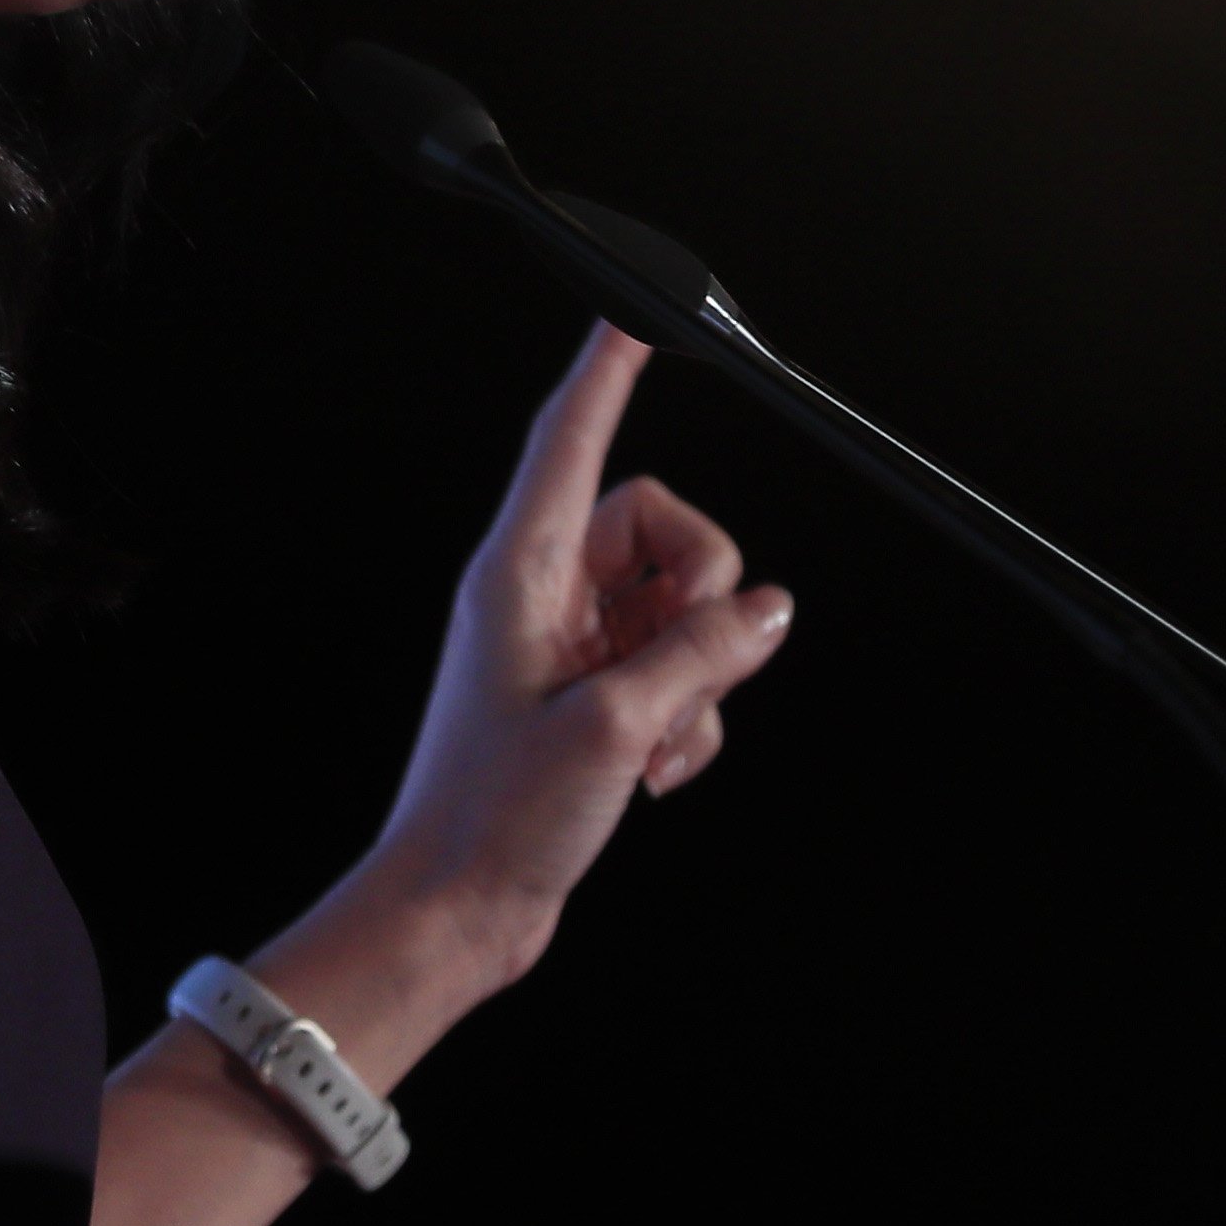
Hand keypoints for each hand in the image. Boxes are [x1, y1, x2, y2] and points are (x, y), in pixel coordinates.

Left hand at [369, 324, 795, 992]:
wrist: (454, 914)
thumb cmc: (491, 818)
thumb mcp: (613, 728)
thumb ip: (701, 654)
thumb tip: (772, 609)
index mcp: (521, 573)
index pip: (571, 440)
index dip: (606, 374)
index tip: (637, 311)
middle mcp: (546, 596)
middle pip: (668, 530)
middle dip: (705, 594)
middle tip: (684, 669)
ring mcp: (574, 648)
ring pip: (686, 608)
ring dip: (700, 676)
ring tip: (654, 744)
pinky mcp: (596, 698)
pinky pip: (682, 672)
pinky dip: (689, 721)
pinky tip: (653, 775)